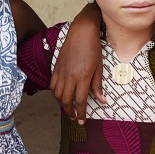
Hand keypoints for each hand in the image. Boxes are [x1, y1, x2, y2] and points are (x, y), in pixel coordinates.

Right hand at [50, 5, 104, 123]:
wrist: (81, 32)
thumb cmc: (93, 49)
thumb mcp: (99, 68)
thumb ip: (97, 86)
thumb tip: (101, 101)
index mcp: (82, 77)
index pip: (80, 101)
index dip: (81, 113)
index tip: (82, 121)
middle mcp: (70, 76)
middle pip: (66, 100)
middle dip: (70, 112)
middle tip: (75, 118)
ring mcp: (61, 72)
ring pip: (57, 94)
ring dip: (61, 104)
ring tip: (68, 109)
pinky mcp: (56, 67)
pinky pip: (52, 85)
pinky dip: (55, 94)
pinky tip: (60, 96)